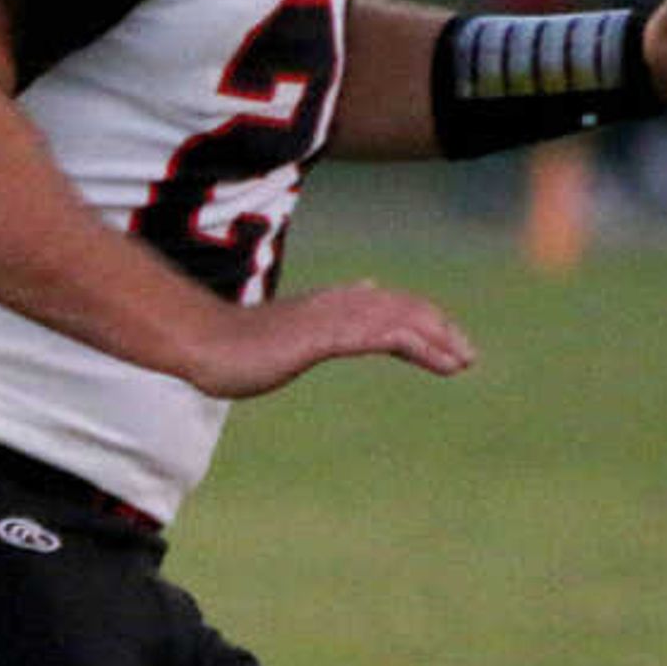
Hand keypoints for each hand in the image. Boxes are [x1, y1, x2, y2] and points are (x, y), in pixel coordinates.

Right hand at [185, 279, 472, 399]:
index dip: (418, 319)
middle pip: (402, 307)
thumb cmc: (228, 348)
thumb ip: (304, 329)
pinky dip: (421, 346)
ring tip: (463, 361)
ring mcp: (333, 318)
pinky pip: (387, 336)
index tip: (443, 344)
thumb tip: (319, 322)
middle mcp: (337, 304)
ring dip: (438, 339)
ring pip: (402, 319)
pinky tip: (442, 362)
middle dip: (438, 328)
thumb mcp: (276, 338)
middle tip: (466, 355)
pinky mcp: (329, 336)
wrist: (201, 344)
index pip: (385, 304)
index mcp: (326, 306)